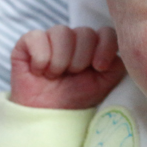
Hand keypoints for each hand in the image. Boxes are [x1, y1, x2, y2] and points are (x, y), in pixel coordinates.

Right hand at [10, 25, 124, 109]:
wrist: (50, 115)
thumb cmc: (77, 97)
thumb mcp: (105, 83)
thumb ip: (116, 64)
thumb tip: (119, 50)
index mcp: (94, 44)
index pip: (106, 31)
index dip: (105, 47)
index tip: (99, 67)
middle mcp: (74, 37)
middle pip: (85, 32)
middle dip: (81, 59)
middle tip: (72, 74)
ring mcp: (51, 37)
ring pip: (61, 31)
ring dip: (61, 60)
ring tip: (55, 75)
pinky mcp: (27, 42)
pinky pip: (36, 37)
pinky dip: (40, 57)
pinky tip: (39, 71)